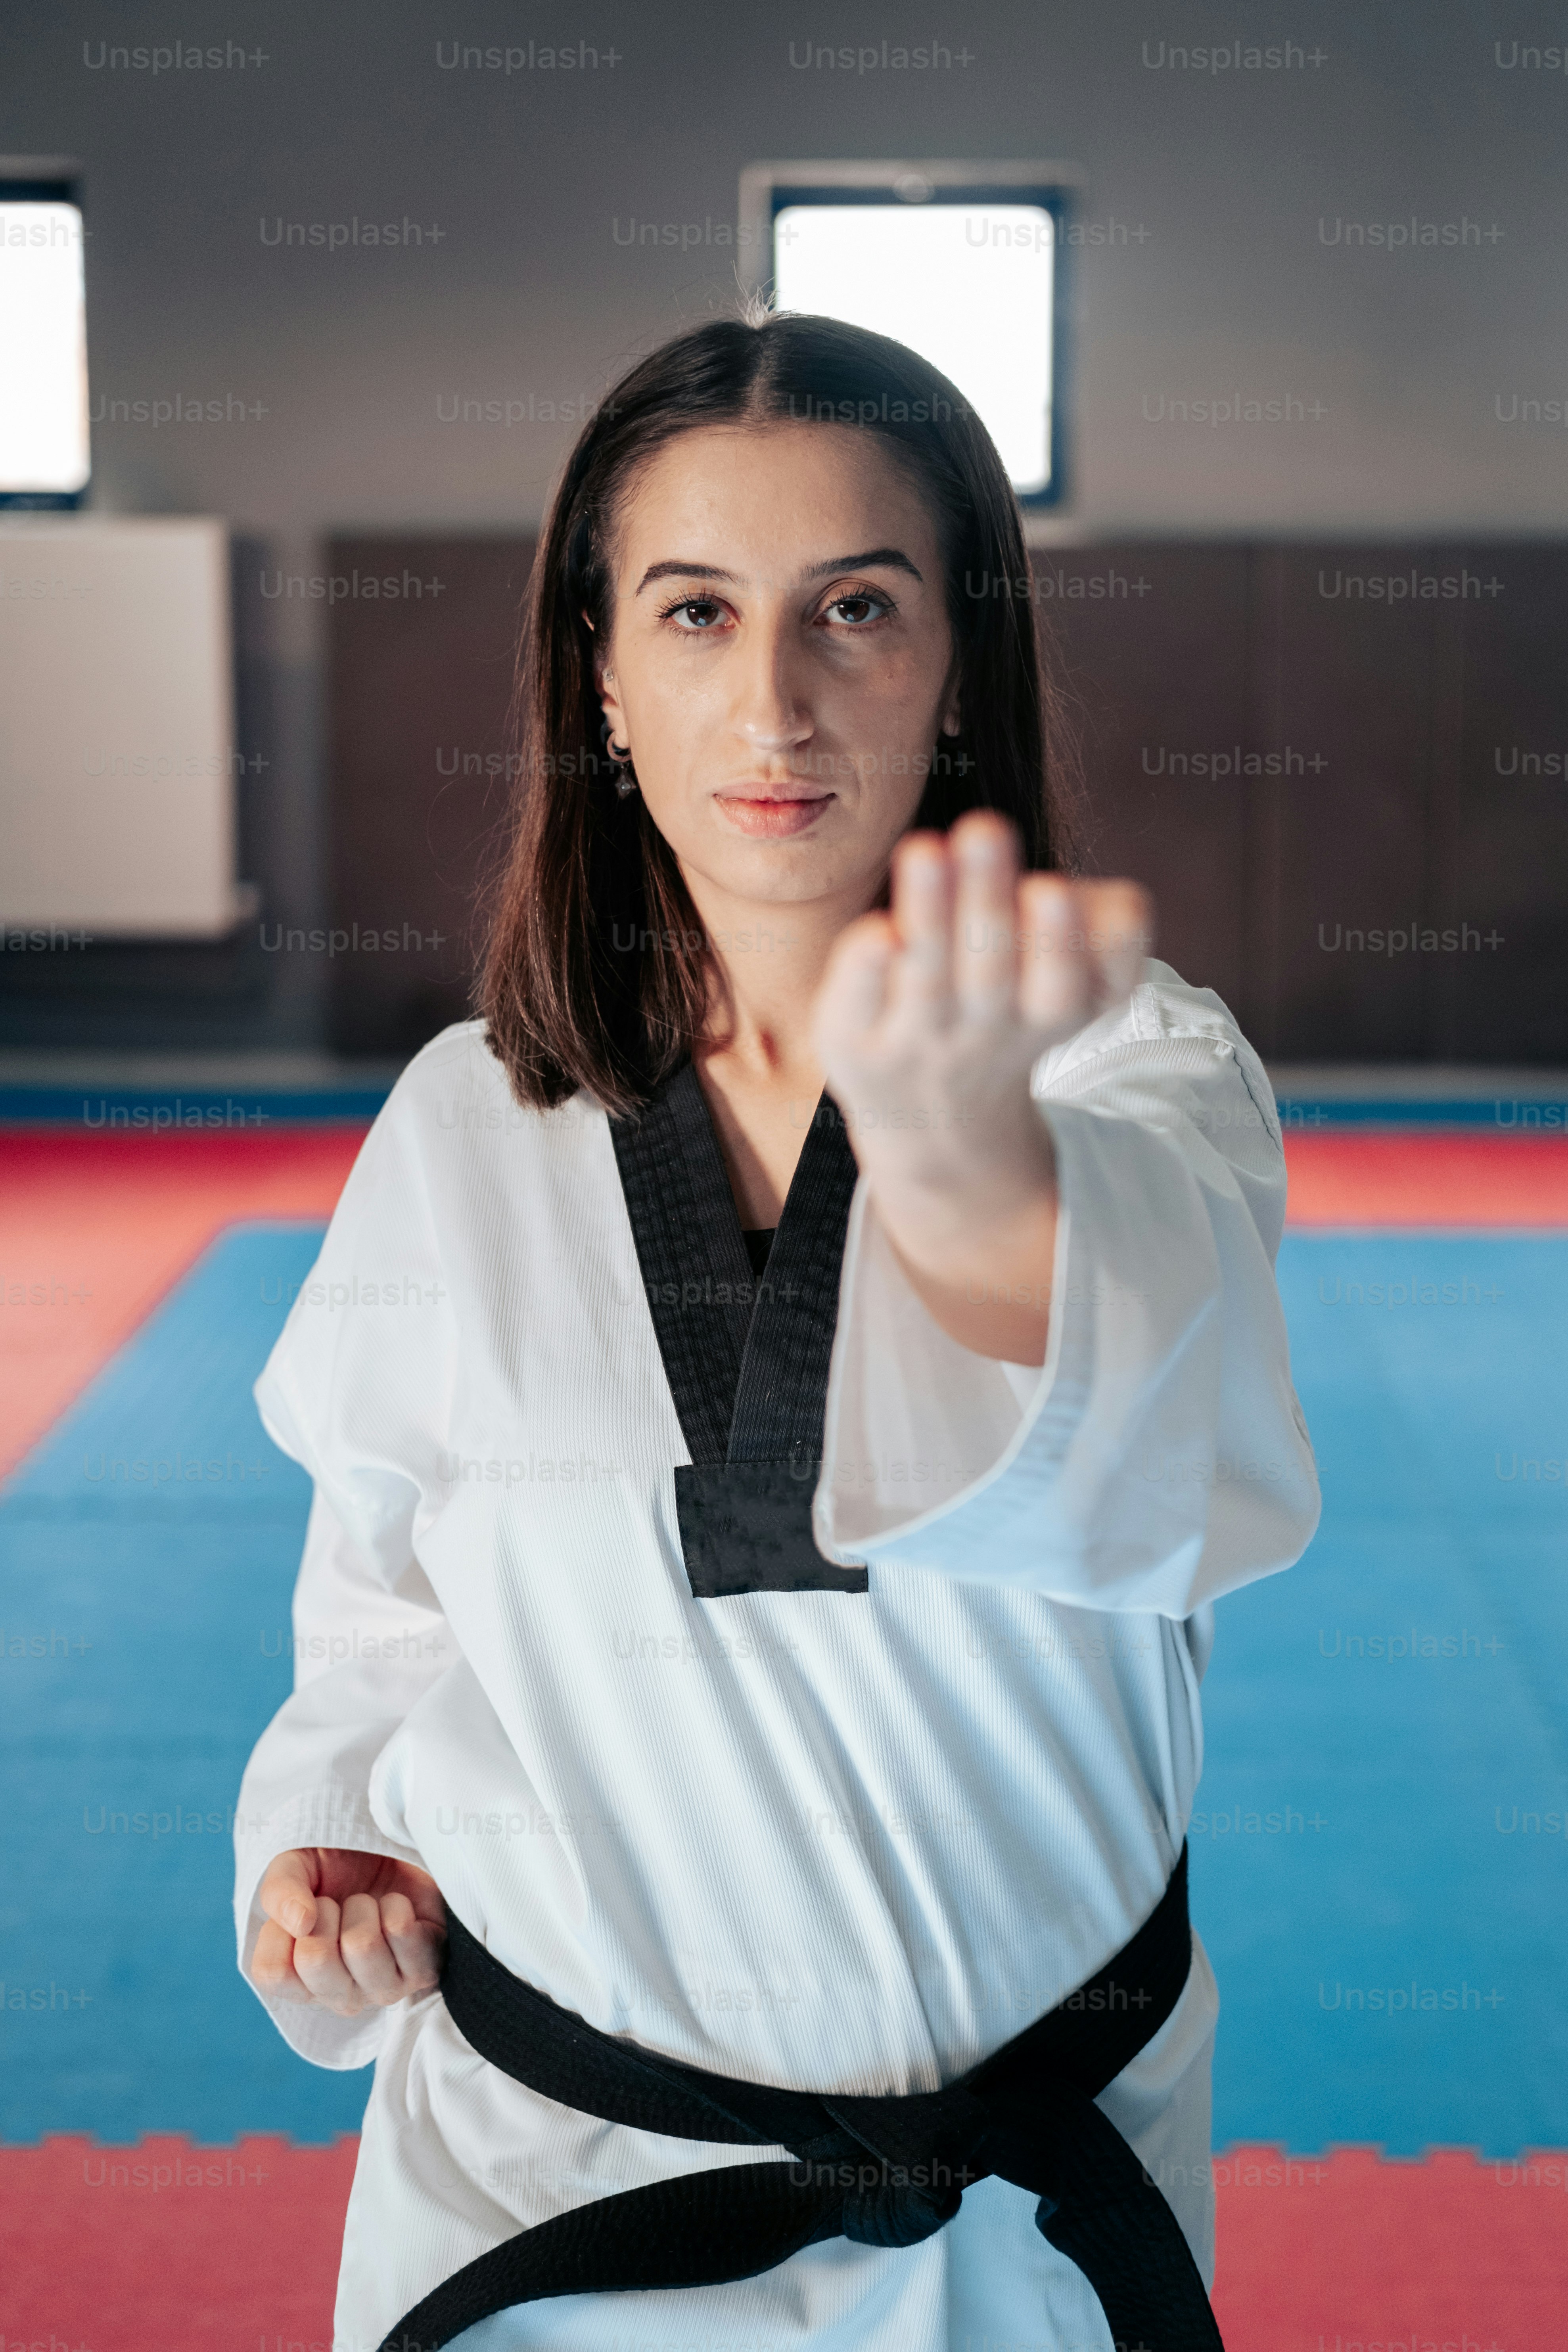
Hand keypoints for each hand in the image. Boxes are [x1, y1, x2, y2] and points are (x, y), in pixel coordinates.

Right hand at [250, 1846, 446, 2015]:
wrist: (392, 1852)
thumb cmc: (337, 1870)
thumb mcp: (294, 1868)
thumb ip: (279, 1893)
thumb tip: (299, 1922)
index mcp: (300, 1981)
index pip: (273, 1974)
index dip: (283, 1930)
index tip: (303, 1911)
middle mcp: (339, 1995)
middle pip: (316, 1960)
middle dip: (326, 1911)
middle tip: (339, 1905)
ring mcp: (381, 1989)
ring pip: (361, 1946)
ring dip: (363, 1907)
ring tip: (369, 1906)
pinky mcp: (422, 1971)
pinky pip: (401, 1931)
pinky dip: (397, 1904)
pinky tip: (397, 1908)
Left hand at [811, 812, 1151, 1361]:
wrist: (936, 1122)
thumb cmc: (1010, 1008)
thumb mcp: (1083, 978)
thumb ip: (1111, 929)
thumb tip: (1085, 898)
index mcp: (1051, 1011)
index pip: (1067, 983)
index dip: (1060, 941)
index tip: (1050, 888)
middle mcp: (985, 1031)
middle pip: (992, 968)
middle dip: (987, 898)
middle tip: (984, 826)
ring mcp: (918, 1041)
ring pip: (927, 977)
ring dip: (927, 912)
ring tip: (924, 849)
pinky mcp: (856, 1045)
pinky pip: (859, 1005)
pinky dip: (865, 971)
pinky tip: (877, 931)